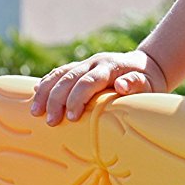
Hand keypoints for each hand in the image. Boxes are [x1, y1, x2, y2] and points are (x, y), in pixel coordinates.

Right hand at [30, 49, 166, 124]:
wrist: (148, 65)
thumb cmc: (148, 82)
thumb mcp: (149, 85)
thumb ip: (136, 84)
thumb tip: (121, 85)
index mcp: (110, 67)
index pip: (88, 81)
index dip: (78, 99)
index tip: (72, 118)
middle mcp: (95, 62)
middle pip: (69, 78)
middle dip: (56, 99)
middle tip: (50, 121)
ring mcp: (86, 63)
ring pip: (60, 73)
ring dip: (45, 92)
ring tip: (35, 111)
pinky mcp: (80, 67)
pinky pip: (59, 72)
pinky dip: (46, 82)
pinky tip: (36, 93)